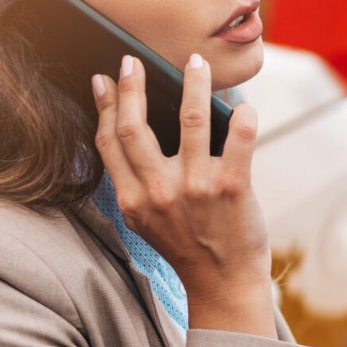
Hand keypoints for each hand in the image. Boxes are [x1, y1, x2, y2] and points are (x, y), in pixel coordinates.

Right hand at [92, 53, 274, 337]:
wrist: (224, 286)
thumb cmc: (188, 247)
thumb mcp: (148, 221)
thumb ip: (138, 182)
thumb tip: (135, 126)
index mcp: (133, 200)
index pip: (110, 143)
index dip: (105, 106)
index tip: (103, 79)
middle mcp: (159, 193)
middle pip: (136, 126)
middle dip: (132, 86)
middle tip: (133, 60)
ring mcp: (196, 189)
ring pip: (191, 119)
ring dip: (193, 84)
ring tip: (196, 63)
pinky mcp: (233, 188)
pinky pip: (239, 138)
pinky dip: (242, 116)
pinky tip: (243, 104)